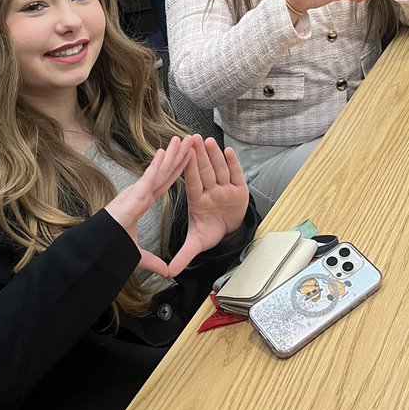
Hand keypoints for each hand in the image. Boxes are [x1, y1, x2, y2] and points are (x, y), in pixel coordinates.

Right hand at [105, 136, 191, 276]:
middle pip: (165, 172)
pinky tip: (164, 152)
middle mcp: (141, 193)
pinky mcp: (133, 195)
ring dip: (171, 154)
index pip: (164, 183)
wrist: (99, 247)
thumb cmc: (112, 245)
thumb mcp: (139, 254)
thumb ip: (154, 261)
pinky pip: (148, 178)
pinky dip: (156, 165)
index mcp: (142, 202)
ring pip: (159, 170)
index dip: (176, 170)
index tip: (186, 158)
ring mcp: (138, 192)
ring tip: (183, 139)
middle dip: (178, 156)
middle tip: (190, 141)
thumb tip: (167, 273)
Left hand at [167, 136, 248, 276]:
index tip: (183, 153)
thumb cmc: (211, 231)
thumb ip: (184, 255)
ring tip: (208, 140)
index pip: (193, 182)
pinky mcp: (239, 189)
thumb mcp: (197, 243)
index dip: (189, 168)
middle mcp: (211, 191)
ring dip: (214, 155)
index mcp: (198, 200)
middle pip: (205, 171)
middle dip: (200, 155)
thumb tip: (169, 272)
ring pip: (219, 169)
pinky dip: (233, 163)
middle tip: (193, 137)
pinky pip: (236, 174)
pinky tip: (229, 151)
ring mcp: (225, 188)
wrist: (229, 232)